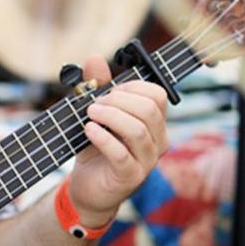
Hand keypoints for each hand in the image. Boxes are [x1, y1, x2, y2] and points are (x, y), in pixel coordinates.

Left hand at [67, 54, 169, 226]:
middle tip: (94, 103)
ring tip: (90, 114)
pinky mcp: (130, 177)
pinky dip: (103, 137)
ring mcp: (146, 161)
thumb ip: (96, 87)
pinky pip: (121, 154)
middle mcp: (157, 141)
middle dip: (118, 100)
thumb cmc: (95, 148)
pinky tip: (89, 130)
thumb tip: (94, 57)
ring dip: (110, 116)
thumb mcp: (95, 115)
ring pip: (138, 130)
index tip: (108, 91)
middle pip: (149, 110)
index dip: (132, 87)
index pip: (158, 95)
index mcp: (154, 124)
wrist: (87, 188)